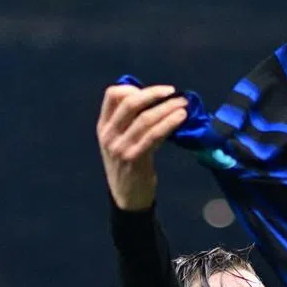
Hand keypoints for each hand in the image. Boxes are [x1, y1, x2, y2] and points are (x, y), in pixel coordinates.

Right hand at [97, 84, 188, 210]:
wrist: (127, 199)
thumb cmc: (127, 167)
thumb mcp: (119, 142)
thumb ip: (128, 122)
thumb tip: (152, 99)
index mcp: (103, 127)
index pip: (112, 95)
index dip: (132, 88)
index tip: (151, 93)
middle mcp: (109, 135)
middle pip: (130, 103)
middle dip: (154, 93)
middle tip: (172, 92)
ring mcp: (120, 147)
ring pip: (145, 118)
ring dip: (167, 108)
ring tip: (183, 104)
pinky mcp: (135, 158)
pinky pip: (154, 135)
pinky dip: (168, 123)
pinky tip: (180, 118)